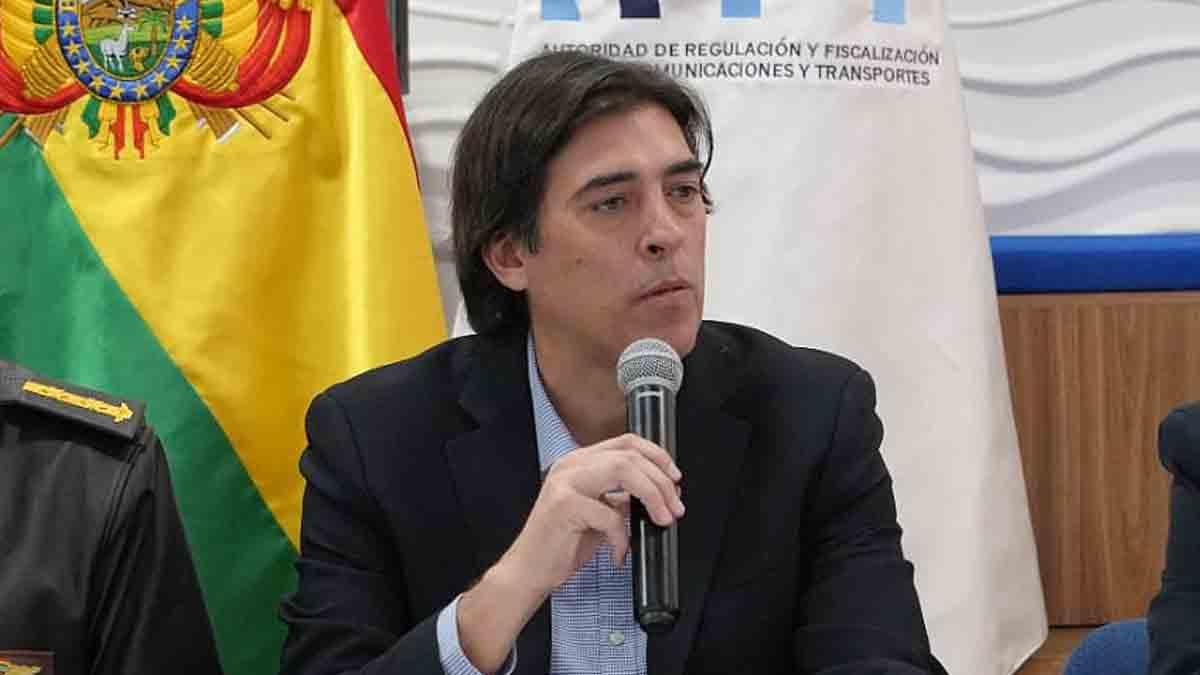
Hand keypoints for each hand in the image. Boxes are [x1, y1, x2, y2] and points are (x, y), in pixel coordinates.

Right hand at [504, 432, 685, 593]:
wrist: (529, 571)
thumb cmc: (562, 545)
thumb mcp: (598, 513)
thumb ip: (621, 497)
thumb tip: (658, 493)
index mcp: (579, 462)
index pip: (626, 442)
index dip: (657, 456)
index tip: (674, 479)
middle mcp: (571, 465)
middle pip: (630, 455)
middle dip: (661, 482)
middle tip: (675, 507)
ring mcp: (566, 482)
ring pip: (624, 470)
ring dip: (652, 497)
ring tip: (662, 519)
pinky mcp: (564, 506)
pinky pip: (610, 515)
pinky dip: (623, 538)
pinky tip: (619, 552)